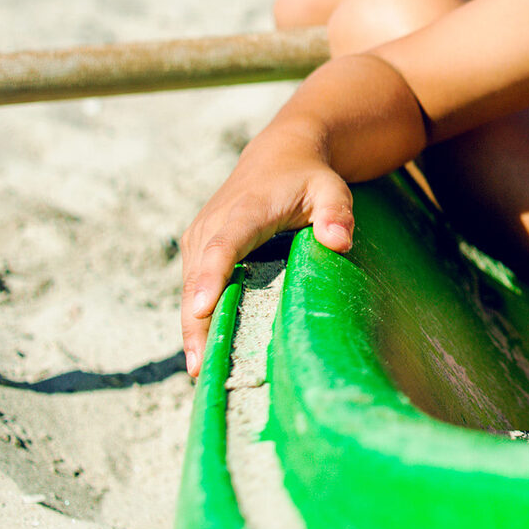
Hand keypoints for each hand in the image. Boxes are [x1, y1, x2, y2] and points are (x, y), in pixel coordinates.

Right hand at [179, 140, 355, 375]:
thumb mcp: (332, 188)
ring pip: (190, 288)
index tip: (201, 309)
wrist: (278, 156)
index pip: (223, 247)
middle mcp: (213, 224)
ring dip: (192, 328)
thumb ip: (337, 213)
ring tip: (204, 372)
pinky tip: (205, 353)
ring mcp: (199, 238)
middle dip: (196, 322)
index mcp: (245, 211)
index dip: (210, 278)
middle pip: (198, 278)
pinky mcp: (196, 249)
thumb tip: (338, 243)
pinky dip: (195, 318)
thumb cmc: (309, 178)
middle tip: (204, 370)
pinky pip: (192, 288)